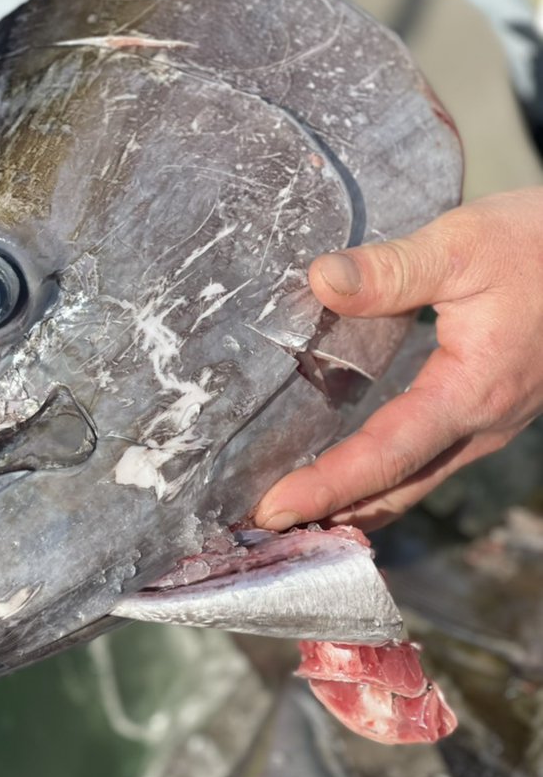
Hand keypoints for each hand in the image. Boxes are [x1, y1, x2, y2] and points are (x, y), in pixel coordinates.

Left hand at [254, 189, 542, 531]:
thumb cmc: (540, 245)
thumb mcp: (462, 245)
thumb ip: (390, 270)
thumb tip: (320, 282)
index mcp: (471, 391)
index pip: (386, 455)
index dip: (327, 486)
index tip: (272, 509)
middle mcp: (482, 424)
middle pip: (397, 489)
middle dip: (330, 515)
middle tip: (261, 531)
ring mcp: (488, 424)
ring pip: (414, 483)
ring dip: (355, 505)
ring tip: (294, 518)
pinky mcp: (487, 411)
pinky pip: (427, 462)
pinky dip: (381, 480)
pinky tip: (347, 478)